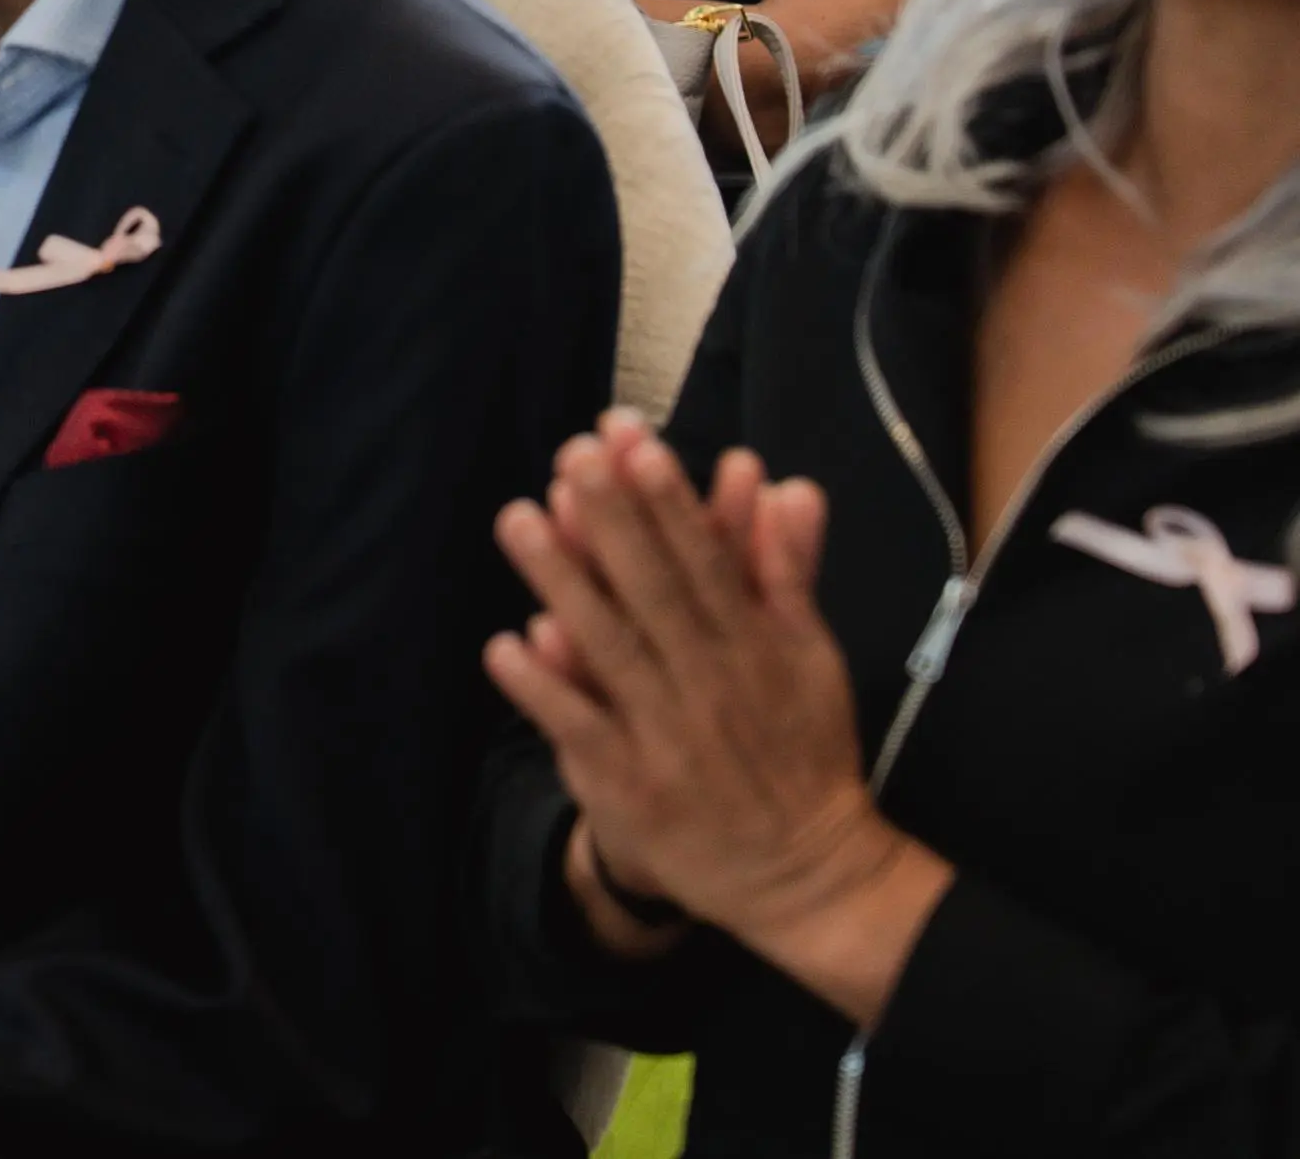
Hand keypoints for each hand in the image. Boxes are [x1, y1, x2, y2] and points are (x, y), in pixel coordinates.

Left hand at [485, 412, 951, 1012]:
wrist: (805, 875)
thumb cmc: (801, 748)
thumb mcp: (813, 658)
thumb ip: (791, 571)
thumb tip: (794, 485)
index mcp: (755, 646)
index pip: (707, 562)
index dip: (671, 503)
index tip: (637, 446)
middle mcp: (709, 682)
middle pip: (654, 590)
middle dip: (612, 520)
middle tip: (572, 455)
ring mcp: (667, 733)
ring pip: (611, 647)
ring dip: (563, 582)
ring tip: (519, 519)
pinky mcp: (630, 783)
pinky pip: (581, 728)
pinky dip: (546, 687)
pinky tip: (508, 642)